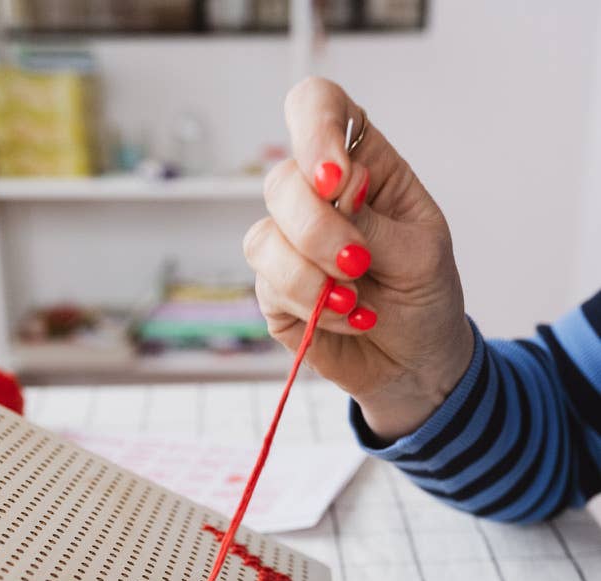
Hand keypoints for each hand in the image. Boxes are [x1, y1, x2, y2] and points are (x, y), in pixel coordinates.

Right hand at [244, 77, 475, 440]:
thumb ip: (373, 221)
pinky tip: (348, 317)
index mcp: (359, 164)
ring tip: (356, 298)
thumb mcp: (420, 253)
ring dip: (311, 274)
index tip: (336, 178)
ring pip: (264, 237)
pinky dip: (311, 305)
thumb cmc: (426, 297)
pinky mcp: (274, 290)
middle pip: (283, 181)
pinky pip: (268, 285)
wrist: (417, 364)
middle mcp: (316, 197)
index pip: (316, 108)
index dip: (314, 128)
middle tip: (359, 263)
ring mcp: (289, 243)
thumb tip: (335, 192)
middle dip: (319, 228)